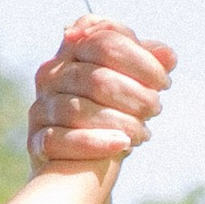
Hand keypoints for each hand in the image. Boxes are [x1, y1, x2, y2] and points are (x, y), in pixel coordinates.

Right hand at [28, 17, 174, 167]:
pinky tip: (122, 146)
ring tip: (143, 134)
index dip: (139, 59)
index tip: (163, 80)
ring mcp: (41, 107)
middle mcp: (51, 74)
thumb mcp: (130, 83)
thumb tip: (167, 57)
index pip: (105, 41)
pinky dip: (96, 143)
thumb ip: (147, 63)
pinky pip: (62, 140)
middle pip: (96, 78)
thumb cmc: (110, 114)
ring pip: (80, 110)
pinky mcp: (36, 141)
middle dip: (135, 95)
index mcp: (72, 50)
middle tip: (155, 108)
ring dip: (121, 122)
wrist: (82, 162)